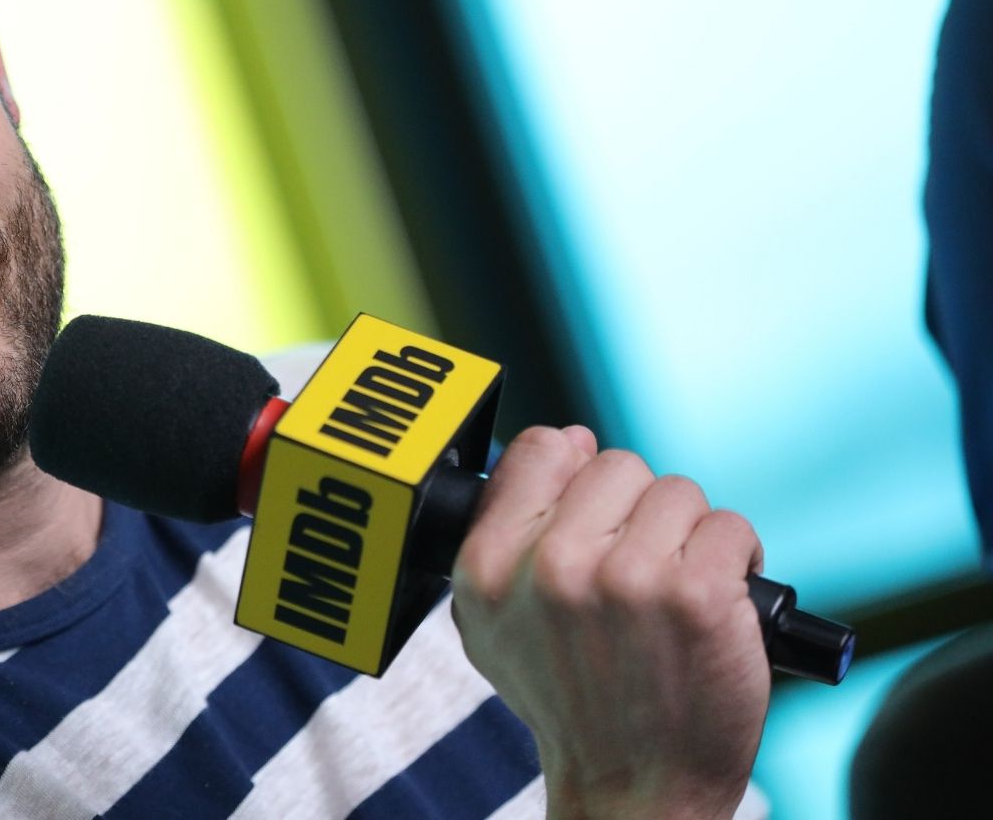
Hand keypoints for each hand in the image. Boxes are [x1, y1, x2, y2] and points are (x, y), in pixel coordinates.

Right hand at [450, 426, 770, 819]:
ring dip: (690, 535)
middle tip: (638, 571)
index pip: (542, 448)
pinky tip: (715, 601)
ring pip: (678, 493)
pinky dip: (737, 558)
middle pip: (617, 465)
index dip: (577, 473)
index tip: (595, 516)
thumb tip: (566, 442)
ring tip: (676, 592)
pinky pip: (730, 526)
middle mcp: (550, 567)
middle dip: (638, 511)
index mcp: (489, 566)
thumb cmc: (569, 699)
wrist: (632, 785)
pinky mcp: (697, 597)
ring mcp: (626, 580)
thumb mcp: (494, 622)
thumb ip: (506, 528)